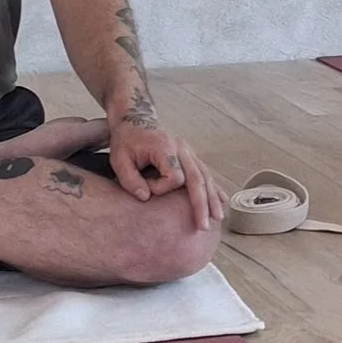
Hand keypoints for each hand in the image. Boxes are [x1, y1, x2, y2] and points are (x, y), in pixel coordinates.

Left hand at [107, 117, 229, 227]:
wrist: (135, 117)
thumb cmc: (126, 139)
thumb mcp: (119, 159)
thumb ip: (130, 180)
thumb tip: (146, 197)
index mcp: (165, 148)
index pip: (174, 177)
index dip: (162, 188)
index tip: (146, 188)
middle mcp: (181, 148)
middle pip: (198, 178)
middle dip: (202, 204)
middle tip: (204, 226)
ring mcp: (188, 151)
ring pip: (205, 176)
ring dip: (212, 198)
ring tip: (218, 218)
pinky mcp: (189, 155)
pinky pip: (204, 172)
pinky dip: (213, 186)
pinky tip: (222, 199)